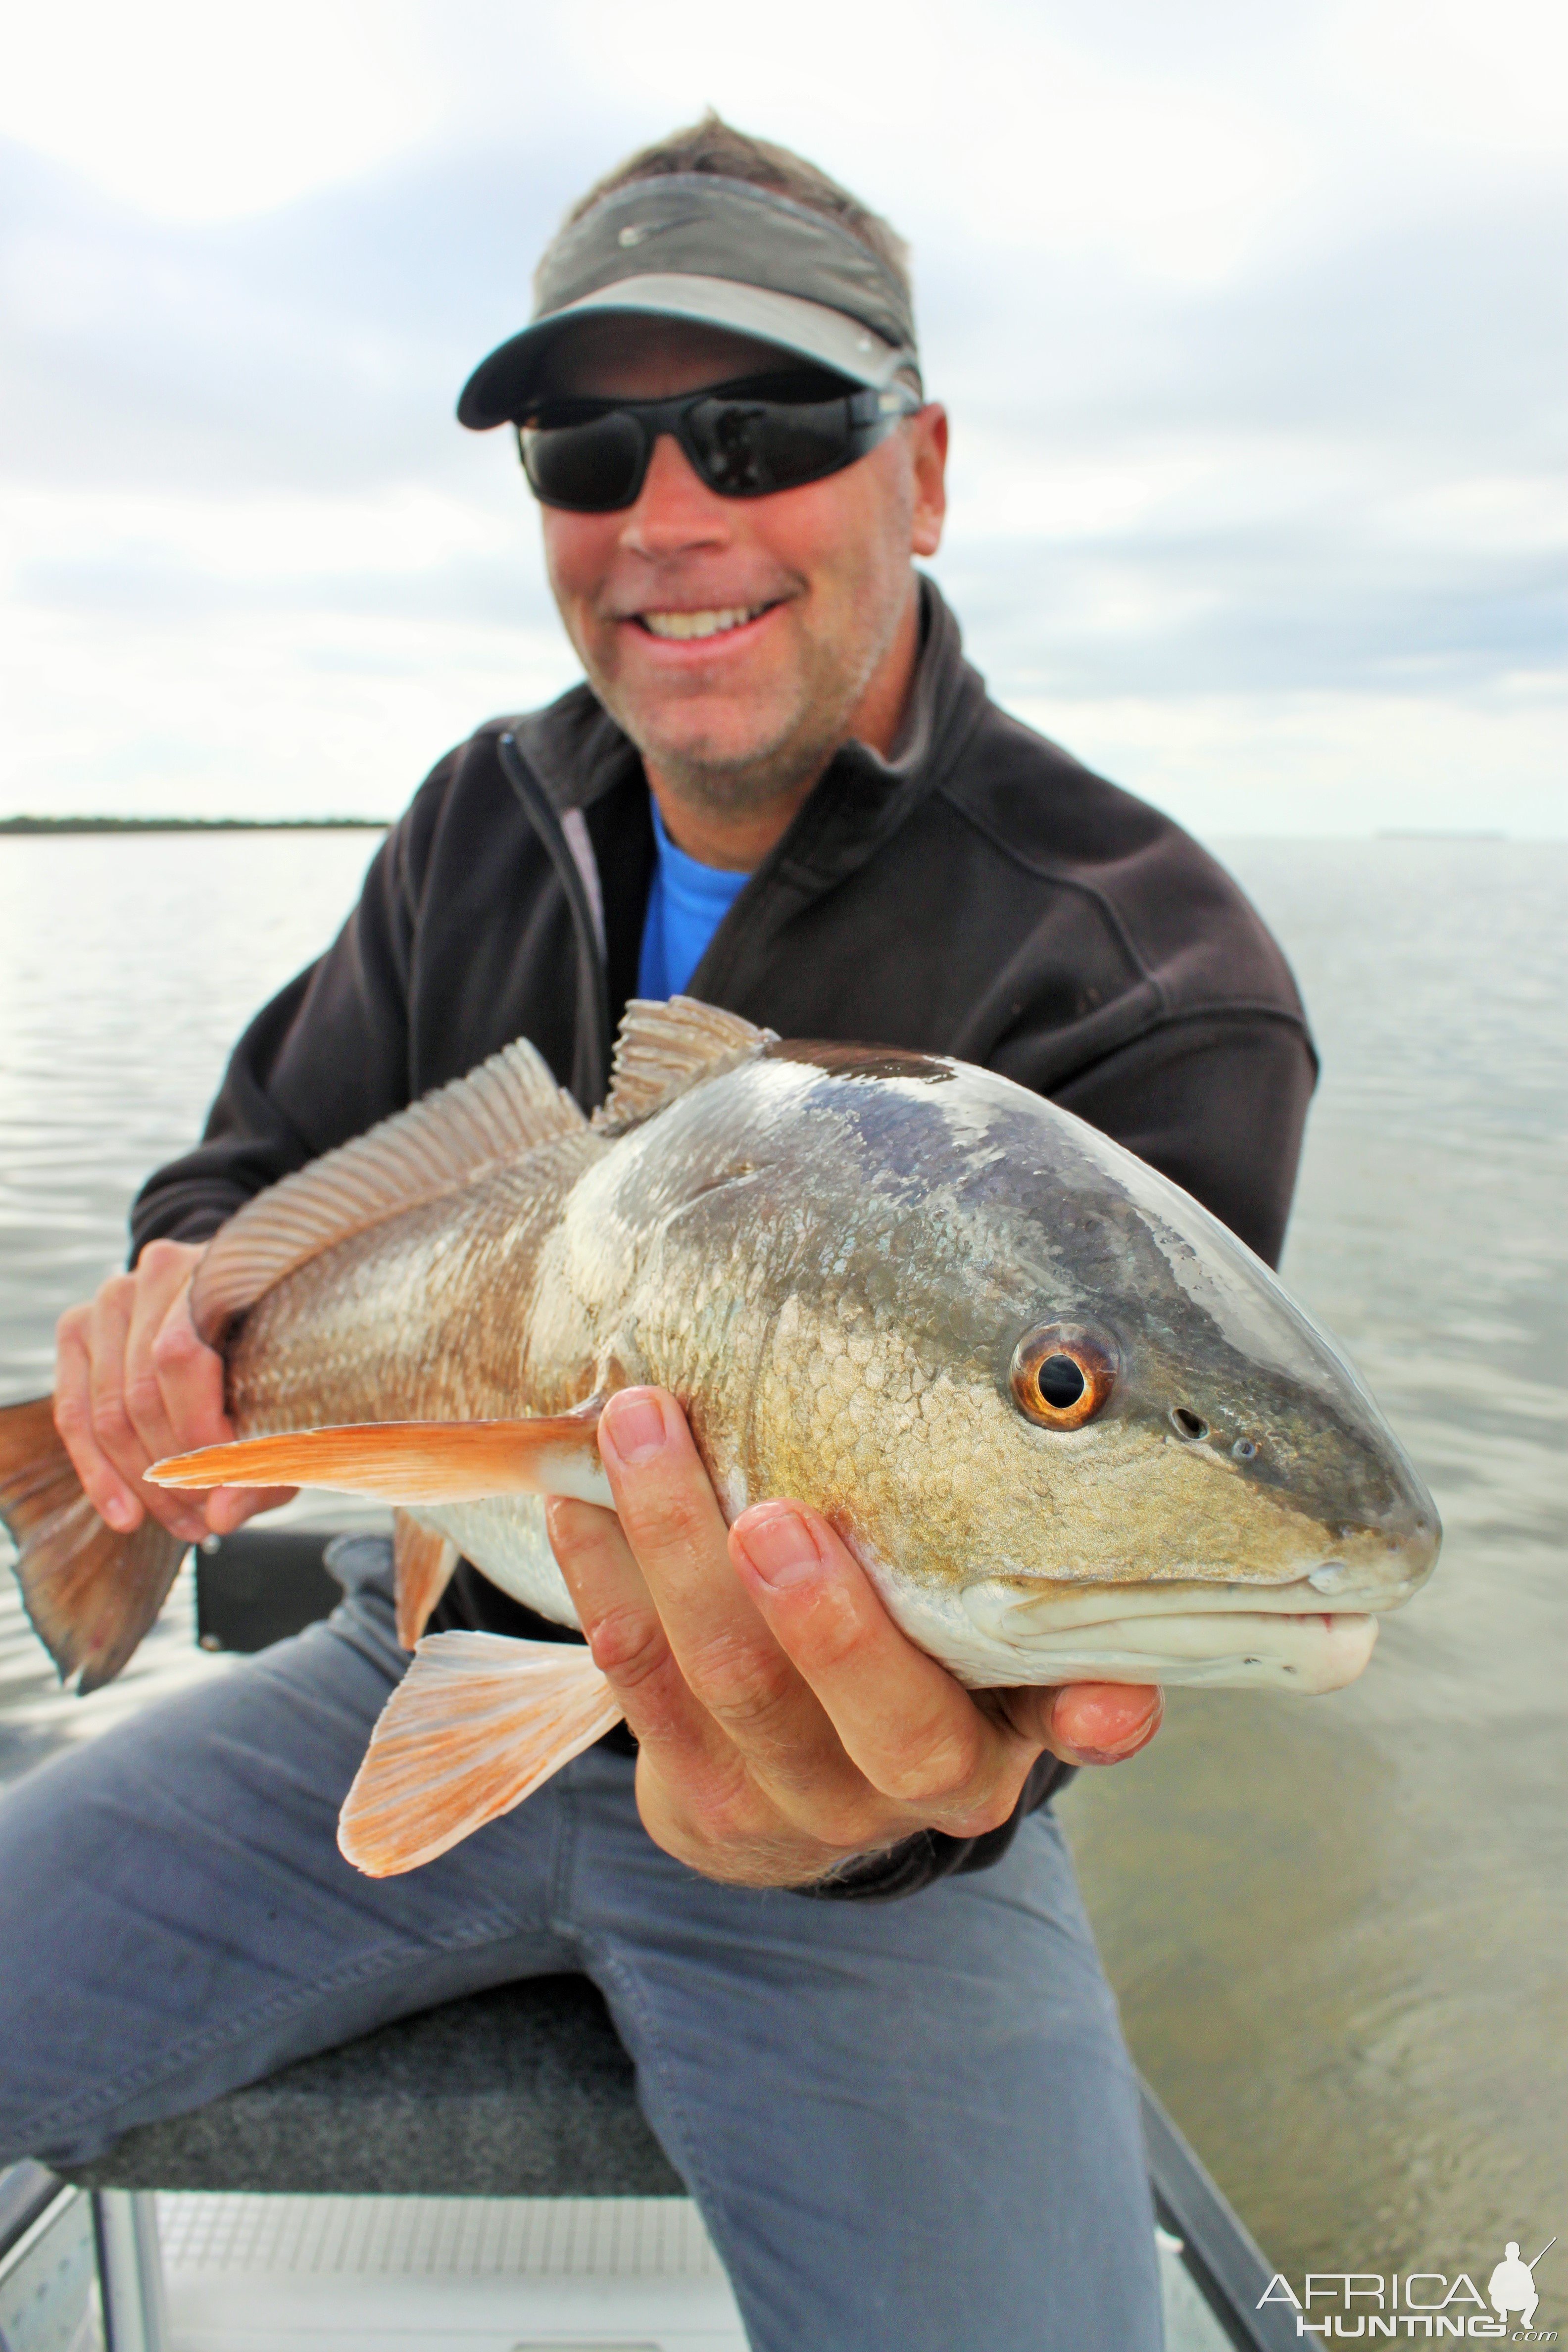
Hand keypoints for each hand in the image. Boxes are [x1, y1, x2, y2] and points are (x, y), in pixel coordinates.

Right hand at [53, 1238, 295, 1543]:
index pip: (180, 1360)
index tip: (229, 1485)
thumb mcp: (294, 1408)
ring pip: (106, 1410)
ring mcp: (114, 1295)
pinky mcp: (79, 1326)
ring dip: (141, 1481)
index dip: (200, 1436)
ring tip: (185, 1521)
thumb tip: (221, 1517)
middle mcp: (162, 1271)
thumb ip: (266, 1460)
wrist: (244, 1311)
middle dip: (173, 1471)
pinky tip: (126, 1514)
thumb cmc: (280, 1362)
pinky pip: (72, 1411)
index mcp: (223, 1272)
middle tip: (208, 1516)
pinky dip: (97, 1472)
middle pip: (141, 1393)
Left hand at [546, 1386, 1162, 1888]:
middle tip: (772, 1517)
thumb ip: (1031, 1600)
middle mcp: (909, 1786)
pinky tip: (577, 1494)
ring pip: (730, 1683)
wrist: (802, 1790)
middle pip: (881, 1719)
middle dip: (826, 1624)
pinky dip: (603, 1574)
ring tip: (640, 1427)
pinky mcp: (692, 1795)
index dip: (1088, 1720)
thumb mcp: (983, 1643)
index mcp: (1002, 1738)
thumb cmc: (911, 1660)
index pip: (1061, 1728)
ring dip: (675, 1547)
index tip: (1104, 1700)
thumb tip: (1101, 1578)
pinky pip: (636, 1677)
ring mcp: (793, 1801)